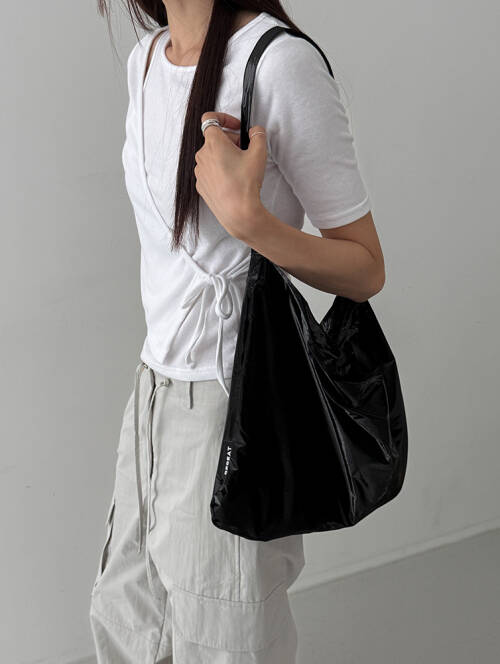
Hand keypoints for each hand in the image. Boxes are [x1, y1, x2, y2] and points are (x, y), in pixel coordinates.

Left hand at [194, 111, 266, 240]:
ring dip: (224, 156)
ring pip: (212, 155)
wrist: (238, 212)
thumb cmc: (245, 184)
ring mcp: (200, 171)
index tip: (236, 126)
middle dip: (230, 140)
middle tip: (245, 150)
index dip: (224, 118)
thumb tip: (256, 131)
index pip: (210, 118)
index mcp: (213, 143)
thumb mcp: (259, 153)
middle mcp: (202, 155)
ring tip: (240, 167)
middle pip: (214, 139)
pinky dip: (220, 170)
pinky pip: (210, 171)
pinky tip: (233, 180)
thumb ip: (258, 135)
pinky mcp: (201, 185)